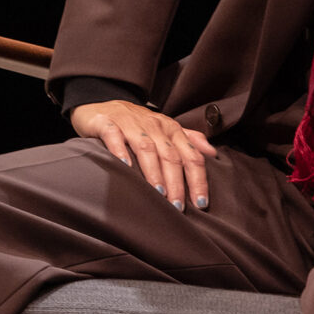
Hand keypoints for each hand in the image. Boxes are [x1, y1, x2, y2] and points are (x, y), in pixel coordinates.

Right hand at [71, 100, 221, 211]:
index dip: (198, 179)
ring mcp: (130, 123)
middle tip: (177, 207)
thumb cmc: (137, 124)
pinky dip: (120, 150)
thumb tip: (212, 153)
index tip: (201, 203)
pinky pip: (114, 135)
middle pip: (170, 155)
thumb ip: (189, 140)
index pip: (191, 156)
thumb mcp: (165, 130)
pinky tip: (125, 166)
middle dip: (177, 182)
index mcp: (171, 130)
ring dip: (154, 171)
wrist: (101, 106)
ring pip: (146, 147)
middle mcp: (154, 126)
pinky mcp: (106, 122)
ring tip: (158, 193)